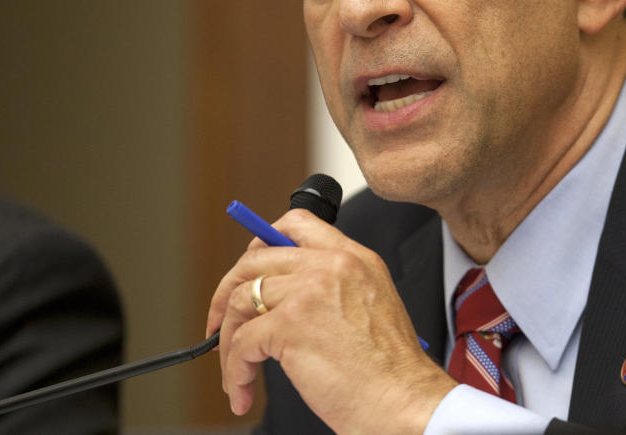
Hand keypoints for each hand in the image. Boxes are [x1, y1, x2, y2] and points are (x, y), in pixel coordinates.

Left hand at [206, 208, 455, 433]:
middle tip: (221, 322)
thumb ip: (334, 287)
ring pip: (241, 300)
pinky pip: (241, 342)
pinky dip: (234, 371)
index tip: (247, 271)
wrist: (404, 401)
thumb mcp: (372, 305)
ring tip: (236, 371)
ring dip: (228, 341)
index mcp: (355, 258)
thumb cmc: (391, 370)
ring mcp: (309, 291)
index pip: (297, 224)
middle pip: (256, 259)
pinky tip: (243, 389)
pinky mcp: (290, 325)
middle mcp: (332, 265)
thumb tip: (284, 296)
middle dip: (227, 293)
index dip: (261, 243)